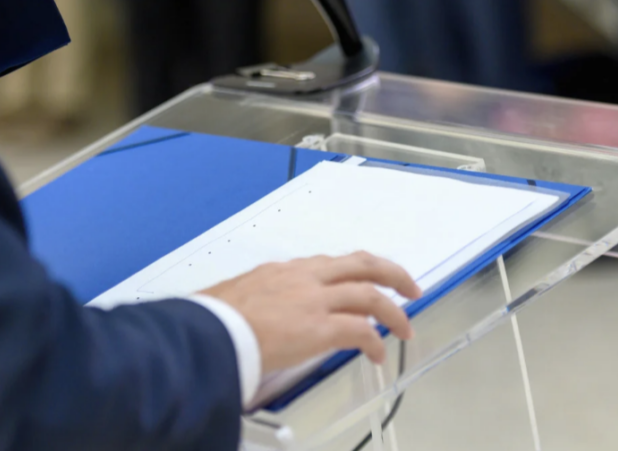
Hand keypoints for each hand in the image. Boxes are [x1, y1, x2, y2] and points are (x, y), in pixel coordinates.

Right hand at [202, 251, 421, 372]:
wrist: (209, 330)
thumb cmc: (216, 317)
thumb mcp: (243, 295)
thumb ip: (264, 299)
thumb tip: (266, 314)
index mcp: (288, 270)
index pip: (333, 264)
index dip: (358, 271)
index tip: (367, 279)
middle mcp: (306, 278)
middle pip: (362, 265)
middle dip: (392, 273)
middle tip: (408, 287)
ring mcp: (315, 301)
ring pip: (370, 295)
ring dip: (394, 312)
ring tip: (405, 327)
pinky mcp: (319, 328)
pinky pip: (361, 331)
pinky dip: (374, 342)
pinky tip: (377, 354)